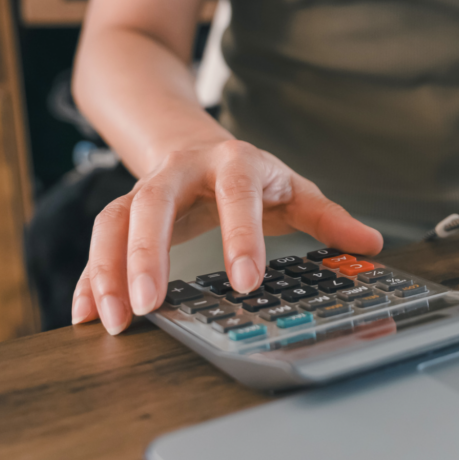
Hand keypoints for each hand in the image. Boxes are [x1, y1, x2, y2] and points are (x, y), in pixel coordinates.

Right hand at [71, 140, 382, 333]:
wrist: (193, 141)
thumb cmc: (251, 173)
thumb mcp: (294, 189)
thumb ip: (329, 218)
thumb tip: (372, 244)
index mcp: (234, 162)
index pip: (237, 194)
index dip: (240, 236)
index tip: (247, 282)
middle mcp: (182, 171)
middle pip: (155, 202)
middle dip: (148, 252)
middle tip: (151, 303)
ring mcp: (146, 188)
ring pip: (115, 219)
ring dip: (109, 268)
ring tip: (116, 319)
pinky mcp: (122, 211)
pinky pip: (98, 241)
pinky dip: (89, 277)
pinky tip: (86, 313)